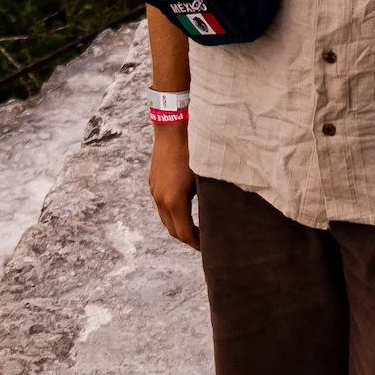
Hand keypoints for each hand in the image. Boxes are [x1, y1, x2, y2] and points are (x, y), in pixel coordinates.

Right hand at [149, 121, 199, 247]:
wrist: (172, 127)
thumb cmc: (193, 149)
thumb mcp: (204, 176)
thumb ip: (209, 198)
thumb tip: (220, 215)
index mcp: (174, 201)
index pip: (184, 233)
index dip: (196, 243)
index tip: (208, 247)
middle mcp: (161, 199)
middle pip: (172, 230)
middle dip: (187, 238)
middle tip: (204, 241)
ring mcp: (154, 190)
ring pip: (165, 218)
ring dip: (179, 225)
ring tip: (196, 226)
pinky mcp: (153, 181)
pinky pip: (161, 205)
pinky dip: (172, 213)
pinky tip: (185, 208)